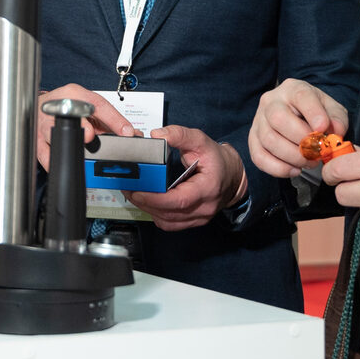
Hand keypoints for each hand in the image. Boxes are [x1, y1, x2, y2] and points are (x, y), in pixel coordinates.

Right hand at [36, 83, 135, 169]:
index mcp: (74, 93)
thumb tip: (130, 133)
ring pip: (57, 134)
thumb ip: (109, 119)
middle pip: (73, 116)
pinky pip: (46, 153)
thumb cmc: (66, 105)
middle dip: (84, 128)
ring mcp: (46, 123)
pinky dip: (56, 161)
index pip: (98, 105)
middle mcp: (59, 106)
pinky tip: (65, 162)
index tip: (126, 132)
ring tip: (79, 151)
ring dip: (71, 144)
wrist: (40, 106)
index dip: (114, 119)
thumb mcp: (89, 106)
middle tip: (92, 137)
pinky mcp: (38, 138)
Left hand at [125, 125, 246, 231]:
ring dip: (147, 209)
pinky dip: (155, 213)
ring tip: (133, 192)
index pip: (180, 200)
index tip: (138, 190)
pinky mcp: (192, 221)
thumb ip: (180, 135)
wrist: (231, 176)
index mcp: (208, 188)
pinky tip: (146, 201)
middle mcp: (205, 207)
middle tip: (128, 188)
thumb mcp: (200, 141)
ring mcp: (199, 217)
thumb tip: (158, 135)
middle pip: (169, 213)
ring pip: (167, 221)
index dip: (156, 198)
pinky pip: (170, 223)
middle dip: (144, 202)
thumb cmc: (217, 160)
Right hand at [248, 78, 349, 178]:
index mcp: (293, 89)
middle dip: (301, 141)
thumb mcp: (332, 110)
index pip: (301, 96)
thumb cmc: (316, 114)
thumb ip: (337, 119)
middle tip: (318, 153)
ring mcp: (258, 120)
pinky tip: (294, 170)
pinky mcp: (253, 139)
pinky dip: (278, 168)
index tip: (322, 129)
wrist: (298, 118)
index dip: (313, 113)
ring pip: (269, 140)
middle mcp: (271, 101)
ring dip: (292, 157)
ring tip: (309, 162)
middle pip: (278, 119)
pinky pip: (259, 156)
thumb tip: (334, 132)